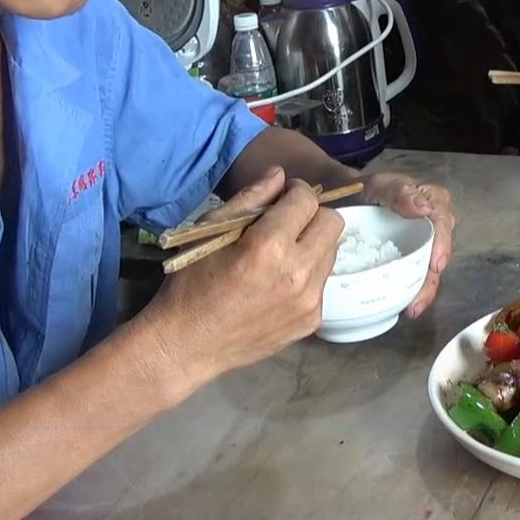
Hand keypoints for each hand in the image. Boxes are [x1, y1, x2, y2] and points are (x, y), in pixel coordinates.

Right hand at [138, 167, 343, 392]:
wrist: (187, 345)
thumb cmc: (191, 283)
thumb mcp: (210, 230)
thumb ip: (250, 198)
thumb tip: (281, 174)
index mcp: (269, 246)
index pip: (307, 200)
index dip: (295, 191)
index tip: (283, 196)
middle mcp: (296, 273)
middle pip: (333, 223)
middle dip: (312, 215)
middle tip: (288, 222)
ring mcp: (308, 301)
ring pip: (331, 252)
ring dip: (312, 244)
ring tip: (282, 254)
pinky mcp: (311, 321)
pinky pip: (322, 283)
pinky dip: (307, 274)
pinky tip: (279, 282)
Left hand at [363, 171, 454, 318]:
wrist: (341, 200)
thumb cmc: (364, 189)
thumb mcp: (380, 184)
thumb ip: (400, 191)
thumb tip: (424, 208)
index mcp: (432, 201)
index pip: (443, 221)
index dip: (442, 244)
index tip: (435, 266)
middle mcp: (431, 225)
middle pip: (440, 253)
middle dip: (432, 280)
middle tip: (418, 300)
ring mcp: (420, 244)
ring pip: (429, 270)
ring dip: (423, 292)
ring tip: (411, 310)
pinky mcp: (407, 258)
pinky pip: (414, 276)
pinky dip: (410, 292)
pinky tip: (403, 307)